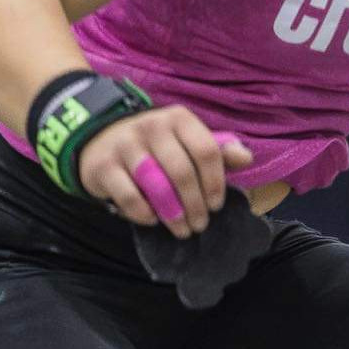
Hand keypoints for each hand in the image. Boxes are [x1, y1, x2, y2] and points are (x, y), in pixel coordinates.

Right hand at [78, 106, 253, 238]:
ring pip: (157, 186)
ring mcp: (125, 144)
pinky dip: (145, 214)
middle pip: (182, 172)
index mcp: (178, 118)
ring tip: (182, 230)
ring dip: (174, 215)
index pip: (206, 150)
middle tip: (200, 225)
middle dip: (195, 205)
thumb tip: (247, 158)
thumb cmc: (156, 145)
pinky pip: (130, 197)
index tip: (216, 205)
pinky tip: (154, 219)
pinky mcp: (103, 165)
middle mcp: (152, 126)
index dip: (215, 182)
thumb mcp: (186, 140)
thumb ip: (218, 150)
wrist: (101, 138)